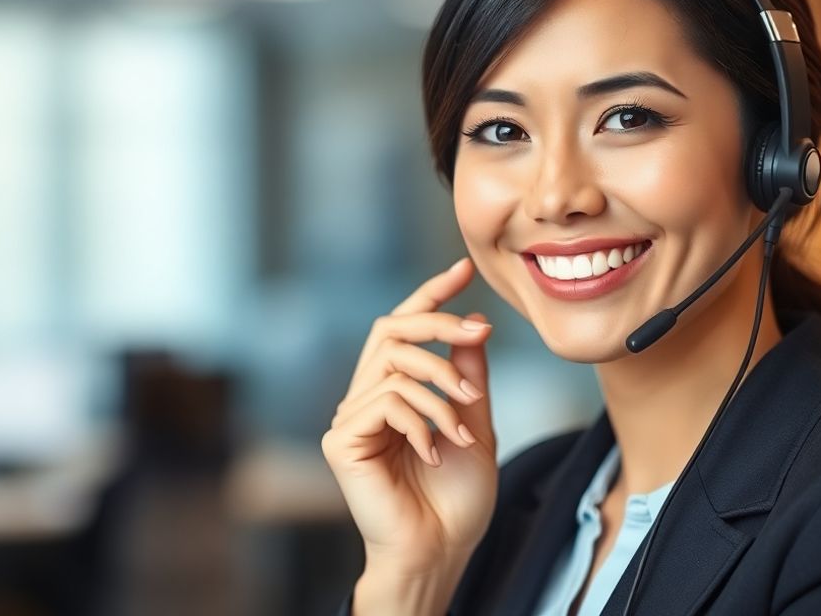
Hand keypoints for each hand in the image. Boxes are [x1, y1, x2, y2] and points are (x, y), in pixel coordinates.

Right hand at [321, 257, 498, 577]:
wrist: (440, 551)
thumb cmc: (455, 500)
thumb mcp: (475, 424)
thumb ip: (467, 376)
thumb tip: (471, 323)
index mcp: (392, 393)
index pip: (403, 329)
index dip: (430, 295)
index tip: (463, 269)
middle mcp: (364, 399)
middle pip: (391, 330)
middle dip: (438, 322)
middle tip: (479, 332)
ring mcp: (349, 419)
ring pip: (394, 365)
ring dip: (442, 389)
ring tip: (466, 425)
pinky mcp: (341, 441)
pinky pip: (386, 401)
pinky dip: (422, 421)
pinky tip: (434, 452)